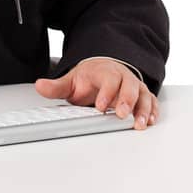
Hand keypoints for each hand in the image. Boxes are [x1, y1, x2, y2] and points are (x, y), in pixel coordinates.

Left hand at [34, 58, 158, 129]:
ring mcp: (134, 86)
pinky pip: (151, 100)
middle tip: (122, 115)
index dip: (106, 92)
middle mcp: (123, 77)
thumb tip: (40, 85)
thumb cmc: (90, 78)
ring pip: (143, 95)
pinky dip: (153, 110)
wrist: (104, 69)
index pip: (109, 79)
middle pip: (129, 86)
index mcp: (105, 72)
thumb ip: (56, 87)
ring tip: (141, 124)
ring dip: (143, 109)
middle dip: (127, 101)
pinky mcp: (142, 95)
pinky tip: (151, 121)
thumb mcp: (71, 81)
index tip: (100, 106)